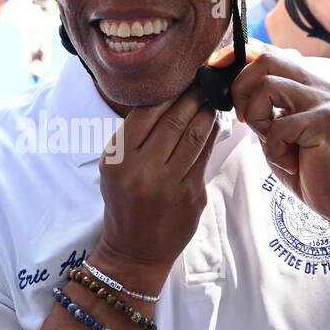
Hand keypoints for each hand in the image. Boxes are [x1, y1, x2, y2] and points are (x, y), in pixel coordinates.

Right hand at [96, 87, 218, 291]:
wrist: (134, 251)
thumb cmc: (124, 203)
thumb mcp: (114, 168)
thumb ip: (134, 138)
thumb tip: (166, 101)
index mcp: (117, 159)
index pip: (145, 113)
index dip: (167, 93)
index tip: (181, 79)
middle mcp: (141, 170)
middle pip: (174, 121)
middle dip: (193, 97)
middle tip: (205, 80)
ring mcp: (168, 184)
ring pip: (194, 136)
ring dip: (207, 113)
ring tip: (212, 98)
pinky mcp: (191, 196)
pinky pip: (205, 157)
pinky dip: (212, 136)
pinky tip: (215, 124)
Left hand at [225, 48, 329, 234]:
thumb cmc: (307, 167)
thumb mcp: (276, 132)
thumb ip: (260, 109)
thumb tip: (228, 89)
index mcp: (304, 84)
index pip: (267, 52)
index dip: (236, 57)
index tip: (215, 70)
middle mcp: (316, 85)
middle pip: (265, 59)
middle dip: (240, 87)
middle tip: (244, 120)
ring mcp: (323, 101)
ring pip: (267, 85)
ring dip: (257, 118)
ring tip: (272, 143)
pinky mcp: (324, 122)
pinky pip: (279, 126)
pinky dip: (275, 151)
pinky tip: (291, 163)